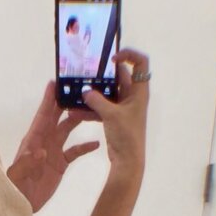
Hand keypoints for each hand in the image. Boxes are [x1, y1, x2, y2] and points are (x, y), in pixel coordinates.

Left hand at [7, 80, 99, 211]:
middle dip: (66, 104)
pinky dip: (84, 147)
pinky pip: (74, 151)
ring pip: (66, 131)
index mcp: (32, 140)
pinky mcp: (60, 164)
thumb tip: (41, 151)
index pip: (42, 116)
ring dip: (77, 121)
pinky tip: (97, 143)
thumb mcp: (18, 176)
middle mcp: (43, 141)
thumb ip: (28, 163)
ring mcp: (53, 152)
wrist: (22, 204)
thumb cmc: (16, 188)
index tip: (54, 84)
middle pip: (56, 118)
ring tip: (92, 111)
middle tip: (78, 91)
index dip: (48, 100)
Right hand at [81, 49, 149, 185]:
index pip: (140, 63)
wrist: (128, 160)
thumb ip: (97, 100)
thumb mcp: (111, 115)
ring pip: (107, 92)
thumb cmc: (126, 134)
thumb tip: (85, 91)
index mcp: (139, 91)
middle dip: (102, 74)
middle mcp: (132, 96)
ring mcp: (123, 107)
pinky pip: (101, 107)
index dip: (128, 55)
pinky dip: (91, 107)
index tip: (111, 59)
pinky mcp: (114, 117)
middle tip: (86, 70)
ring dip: (94, 92)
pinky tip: (76, 110)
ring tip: (78, 89)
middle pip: (119, 76)